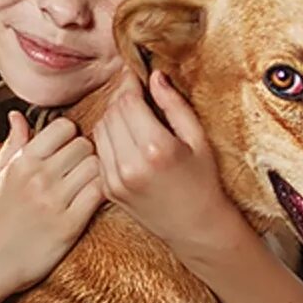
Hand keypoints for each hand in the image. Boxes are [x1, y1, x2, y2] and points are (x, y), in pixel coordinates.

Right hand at [0, 111, 104, 294]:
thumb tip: (17, 115)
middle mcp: (38, 177)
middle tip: (81, 170)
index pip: (64, 127)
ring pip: (96, 166)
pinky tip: (92, 202)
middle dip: (87, 154)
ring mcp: (54, 201)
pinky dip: (101, 194)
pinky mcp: (69, 225)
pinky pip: (99, 193)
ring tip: (87, 186)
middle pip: (84, 145)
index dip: (71, 136)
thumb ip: (12, 145)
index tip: (68, 150)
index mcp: (22, 162)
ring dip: (97, 173)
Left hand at [94, 67, 250, 262]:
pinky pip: (99, 151)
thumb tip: (155, 77)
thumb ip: (174, 105)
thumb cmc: (203, 182)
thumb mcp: (198, 139)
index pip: (128, 102)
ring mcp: (115, 180)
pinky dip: (109, 139)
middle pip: (111, 112)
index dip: (130, 83)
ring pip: (100, 129)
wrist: (196, 228)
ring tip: (133, 115)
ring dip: (113, 116)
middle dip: (122, 98)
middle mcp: (131, 165)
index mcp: (156, 148)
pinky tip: (128, 139)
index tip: (136, 75)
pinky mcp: (108, 189)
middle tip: (137, 93)